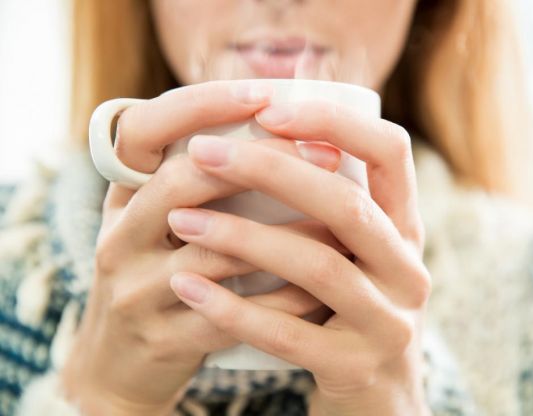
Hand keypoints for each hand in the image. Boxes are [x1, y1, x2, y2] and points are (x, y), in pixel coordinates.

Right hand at [60, 81, 344, 415]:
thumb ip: (202, 184)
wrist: (117, 365)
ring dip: (289, 235)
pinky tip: (321, 289)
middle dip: (262, 162)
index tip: (264, 94)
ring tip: (342, 223)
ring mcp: (135, 290)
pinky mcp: (162, 338)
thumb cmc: (158, 278)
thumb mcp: (161, 224)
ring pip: (217, 250)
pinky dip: (282, 298)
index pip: (143, 129)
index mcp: (122, 197)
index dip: (201, 103)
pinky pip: (232, 314)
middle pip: (184, 180)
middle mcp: (119, 236)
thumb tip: (282, 133)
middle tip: (325, 155)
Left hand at [167, 99, 431, 415]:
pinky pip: (289, 332)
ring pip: (317, 265)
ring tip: (182, 221)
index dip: (334, 122)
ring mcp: (388, 322)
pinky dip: (234, 307)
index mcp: (406, 229)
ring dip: (242, 238)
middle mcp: (408, 270)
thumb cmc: (348, 310)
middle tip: (205, 153)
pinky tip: (187, 285)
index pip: (390, 151)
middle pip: (346, 203)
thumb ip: (330, 206)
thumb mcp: (357, 255)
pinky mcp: (355, 367)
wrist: (376, 400)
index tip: (271, 111)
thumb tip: (266, 133)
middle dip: (272, 171)